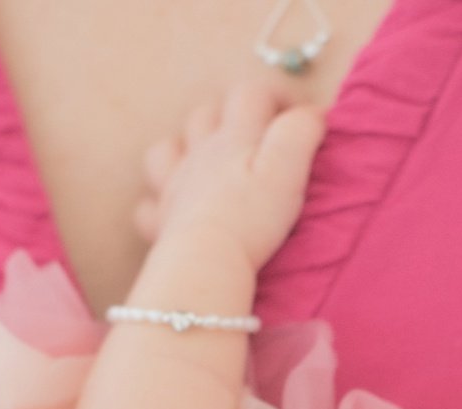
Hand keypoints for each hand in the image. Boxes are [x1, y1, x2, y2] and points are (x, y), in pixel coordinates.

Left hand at [135, 82, 325, 266]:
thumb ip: (300, 132)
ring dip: (183, 148)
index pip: (250, 95)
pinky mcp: (162, 222)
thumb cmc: (253, 217)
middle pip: (206, 115)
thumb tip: (312, 113)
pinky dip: (158, 202)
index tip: (297, 113)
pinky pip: (148, 206)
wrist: (207, 260)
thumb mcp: (288, 169)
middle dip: (229, 115)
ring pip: (168, 150)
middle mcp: (200, 154)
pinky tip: (173, 209)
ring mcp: (175, 186)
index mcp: (233, 138)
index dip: (274, 96)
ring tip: (202, 161)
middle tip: (254, 136)